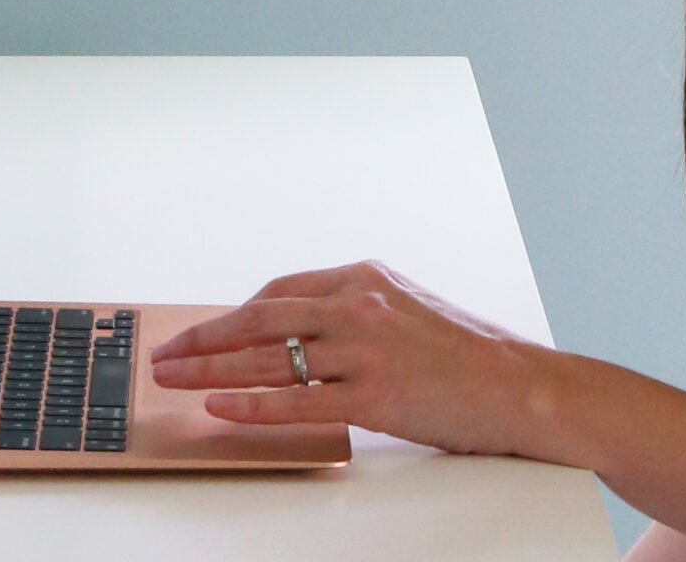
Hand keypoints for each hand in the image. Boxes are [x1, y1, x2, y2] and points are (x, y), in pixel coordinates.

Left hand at [151, 260, 541, 455]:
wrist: (522, 386)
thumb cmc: (465, 351)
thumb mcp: (404, 309)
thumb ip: (351, 314)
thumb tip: (296, 334)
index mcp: (362, 279)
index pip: (277, 292)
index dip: (232, 316)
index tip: (202, 332)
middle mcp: (358, 307)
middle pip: (259, 320)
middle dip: (203, 337)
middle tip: (163, 352)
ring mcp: (365, 351)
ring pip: (268, 359)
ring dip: (210, 369)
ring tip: (171, 378)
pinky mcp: (375, 396)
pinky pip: (298, 402)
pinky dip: (251, 403)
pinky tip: (218, 405)